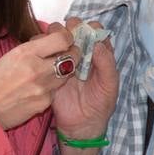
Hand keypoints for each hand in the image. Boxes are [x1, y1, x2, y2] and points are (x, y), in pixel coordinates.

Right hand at [0, 24, 78, 129]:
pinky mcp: (45, 102)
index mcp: (26, 52)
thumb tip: (50, 38)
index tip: (63, 36)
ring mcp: (43, 87)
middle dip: (73, 52)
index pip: (62, 39)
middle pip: (72, 56)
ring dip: (64, 70)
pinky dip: (52, 87)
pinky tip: (39, 88)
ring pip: (68, 73)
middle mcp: (37, 68)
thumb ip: (33, 48)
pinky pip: (56, 90)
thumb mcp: (10, 56)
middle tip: (67, 52)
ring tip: (50, 70)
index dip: (67, 36)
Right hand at [50, 17, 116, 140]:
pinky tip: (46, 53)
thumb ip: (107, 64)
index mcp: (98, 55)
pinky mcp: (50, 70)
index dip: (91, 28)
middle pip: (75, 31)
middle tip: (70, 33)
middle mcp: (81, 54)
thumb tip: (98, 43)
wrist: (81, 126)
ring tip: (59, 45)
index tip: (88, 30)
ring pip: (58, 39)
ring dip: (57, 36)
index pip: (96, 33)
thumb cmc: (100, 105)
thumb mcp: (110, 86)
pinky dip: (44, 49)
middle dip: (72, 27)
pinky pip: (45, 54)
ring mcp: (64, 61)